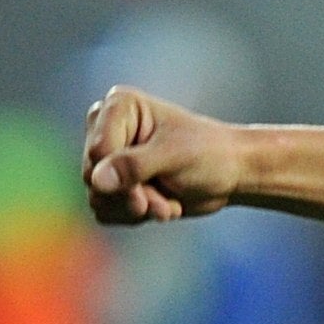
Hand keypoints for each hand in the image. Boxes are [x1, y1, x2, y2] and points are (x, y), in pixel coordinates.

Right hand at [81, 85, 243, 225]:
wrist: (231, 174)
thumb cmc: (209, 154)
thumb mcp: (175, 156)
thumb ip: (135, 165)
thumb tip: (96, 180)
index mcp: (119, 106)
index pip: (97, 152)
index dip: (119, 178)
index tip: (146, 193)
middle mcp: (107, 128)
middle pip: (93, 178)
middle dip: (132, 197)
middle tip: (161, 203)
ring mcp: (109, 158)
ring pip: (98, 198)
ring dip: (137, 210)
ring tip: (167, 205)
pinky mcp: (115, 183)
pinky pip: (106, 212)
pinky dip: (134, 217)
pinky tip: (162, 206)